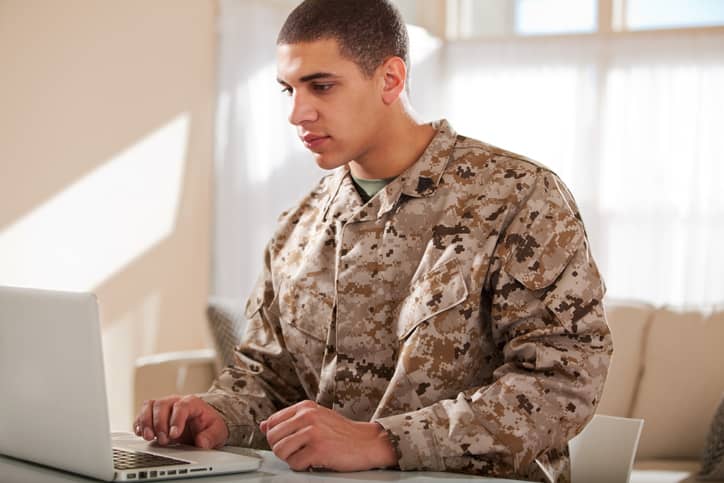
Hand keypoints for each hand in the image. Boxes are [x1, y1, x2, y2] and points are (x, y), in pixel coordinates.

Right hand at [134, 395, 228, 448]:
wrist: (203, 424)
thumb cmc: (209, 425)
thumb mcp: (217, 431)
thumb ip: (210, 437)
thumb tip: (201, 443)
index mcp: (192, 403)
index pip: (181, 406)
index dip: (176, 420)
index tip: (175, 435)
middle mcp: (175, 401)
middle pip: (162, 405)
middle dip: (160, 424)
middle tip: (164, 440)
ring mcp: (163, 407)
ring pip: (149, 406)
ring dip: (146, 422)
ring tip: (149, 437)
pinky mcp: (154, 414)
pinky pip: (142, 413)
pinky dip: (139, 423)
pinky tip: (140, 433)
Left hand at [259, 400, 396, 471]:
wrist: (367, 442)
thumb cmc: (342, 432)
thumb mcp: (316, 418)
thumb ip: (290, 420)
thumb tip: (263, 425)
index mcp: (305, 407)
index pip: (272, 421)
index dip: (275, 436)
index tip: (288, 441)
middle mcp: (307, 416)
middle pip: (273, 438)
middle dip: (281, 449)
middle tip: (297, 451)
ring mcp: (312, 432)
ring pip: (280, 451)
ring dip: (290, 459)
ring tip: (305, 456)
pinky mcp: (318, 450)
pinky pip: (295, 464)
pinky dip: (302, 467)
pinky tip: (314, 461)